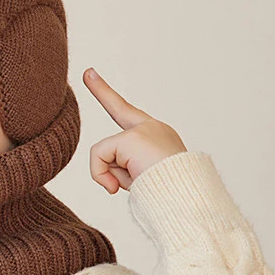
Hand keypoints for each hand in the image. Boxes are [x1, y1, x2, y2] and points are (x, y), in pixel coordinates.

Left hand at [82, 68, 186, 193]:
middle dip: (101, 89)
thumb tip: (109, 183)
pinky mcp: (132, 138)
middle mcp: (153, 128)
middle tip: (88, 71)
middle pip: (118, 107)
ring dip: (109, 174)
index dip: (111, 97)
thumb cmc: (169, 199)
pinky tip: (120, 186)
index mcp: (158, 137)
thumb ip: (120, 173)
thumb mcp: (141, 183)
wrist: (186, 202)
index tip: (94, 75)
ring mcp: (143, 130)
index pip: (130, 116)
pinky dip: (101, 174)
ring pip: (104, 151)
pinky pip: (99, 156)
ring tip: (135, 184)